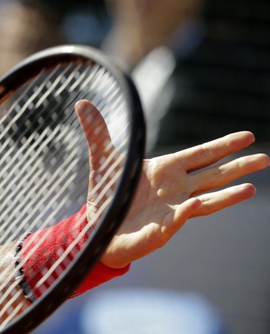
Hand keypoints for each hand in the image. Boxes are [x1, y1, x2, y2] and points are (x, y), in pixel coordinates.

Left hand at [76, 100, 268, 268]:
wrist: (97, 229)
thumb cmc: (108, 195)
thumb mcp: (102, 160)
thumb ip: (98, 132)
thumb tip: (82, 102)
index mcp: (167, 170)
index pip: (201, 154)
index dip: (223, 145)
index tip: (247, 135)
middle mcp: (176, 190)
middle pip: (213, 176)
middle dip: (238, 167)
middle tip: (265, 158)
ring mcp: (171, 211)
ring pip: (207, 201)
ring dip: (227, 196)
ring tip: (250, 189)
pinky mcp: (160, 231)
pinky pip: (175, 221)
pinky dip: (184, 213)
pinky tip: (194, 206)